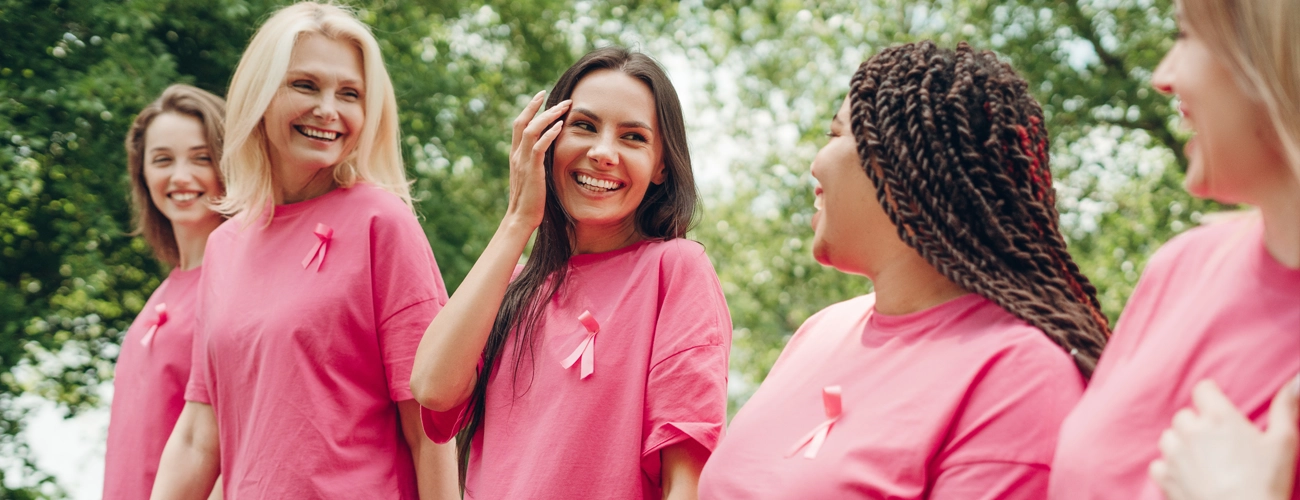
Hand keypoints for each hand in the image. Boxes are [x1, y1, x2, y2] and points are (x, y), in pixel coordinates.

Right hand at [505, 91, 569, 230]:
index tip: (541, 96)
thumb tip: (547, 154)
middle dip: (536, 106)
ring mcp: (522, 161)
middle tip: (551, 94)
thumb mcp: (532, 176)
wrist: (520, 218)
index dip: (529, 109)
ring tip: (563, 107)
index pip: (519, 125)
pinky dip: (549, 134)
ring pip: (531, 130)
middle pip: (522, 122)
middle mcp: (516, 155)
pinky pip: (539, 147)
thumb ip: (536, 163)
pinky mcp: (531, 170)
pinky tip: (560, 126)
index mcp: (516, 155)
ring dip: (548, 116)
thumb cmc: (530, 200)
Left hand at [1149, 377, 1299, 499]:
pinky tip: (1189, 477)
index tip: (1220, 409)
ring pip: (1169, 437)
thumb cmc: (1267, 483)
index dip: (1211, 397)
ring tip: (1204, 461)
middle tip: (1219, 444)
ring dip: (1182, 444)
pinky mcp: (1164, 477)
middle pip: (1185, 415)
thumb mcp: (1284, 442)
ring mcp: (1174, 454)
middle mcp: (1191, 431)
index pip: (1203, 389)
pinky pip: (1159, 463)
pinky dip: (1170, 468)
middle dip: (1198, 425)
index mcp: (1219, 418)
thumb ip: (1286, 408)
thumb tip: (1296, 381)